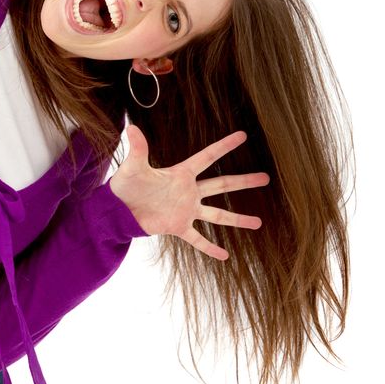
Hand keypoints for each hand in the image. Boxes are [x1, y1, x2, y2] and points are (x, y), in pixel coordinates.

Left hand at [109, 125, 269, 260]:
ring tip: (259, 222)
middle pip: (222, 184)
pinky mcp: (179, 227)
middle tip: (266, 178)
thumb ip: (138, 148)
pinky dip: (210, 248)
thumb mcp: (134, 167)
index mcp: (181, 173)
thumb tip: (130, 127)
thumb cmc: (125, 185)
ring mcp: (187, 210)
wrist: (118, 210)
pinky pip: (198, 239)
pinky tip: (225, 257)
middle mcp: (189, 191)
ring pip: (218, 215)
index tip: (243, 135)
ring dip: (237, 219)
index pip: (208, 157)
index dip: (225, 146)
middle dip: (244, 181)